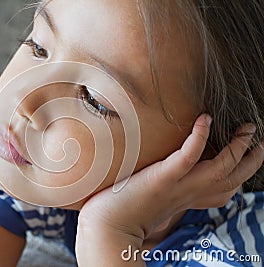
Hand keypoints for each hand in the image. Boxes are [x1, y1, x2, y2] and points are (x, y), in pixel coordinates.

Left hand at [76, 114, 263, 265]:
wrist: (108, 225)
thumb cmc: (127, 209)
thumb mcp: (157, 196)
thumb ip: (169, 185)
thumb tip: (172, 171)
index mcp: (189, 199)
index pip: (226, 189)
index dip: (242, 172)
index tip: (249, 153)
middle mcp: (190, 194)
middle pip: (233, 179)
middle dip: (251, 159)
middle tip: (258, 137)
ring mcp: (177, 186)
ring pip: (219, 168)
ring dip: (237, 147)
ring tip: (246, 127)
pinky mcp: (161, 178)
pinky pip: (186, 158)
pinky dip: (198, 139)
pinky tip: (205, 120)